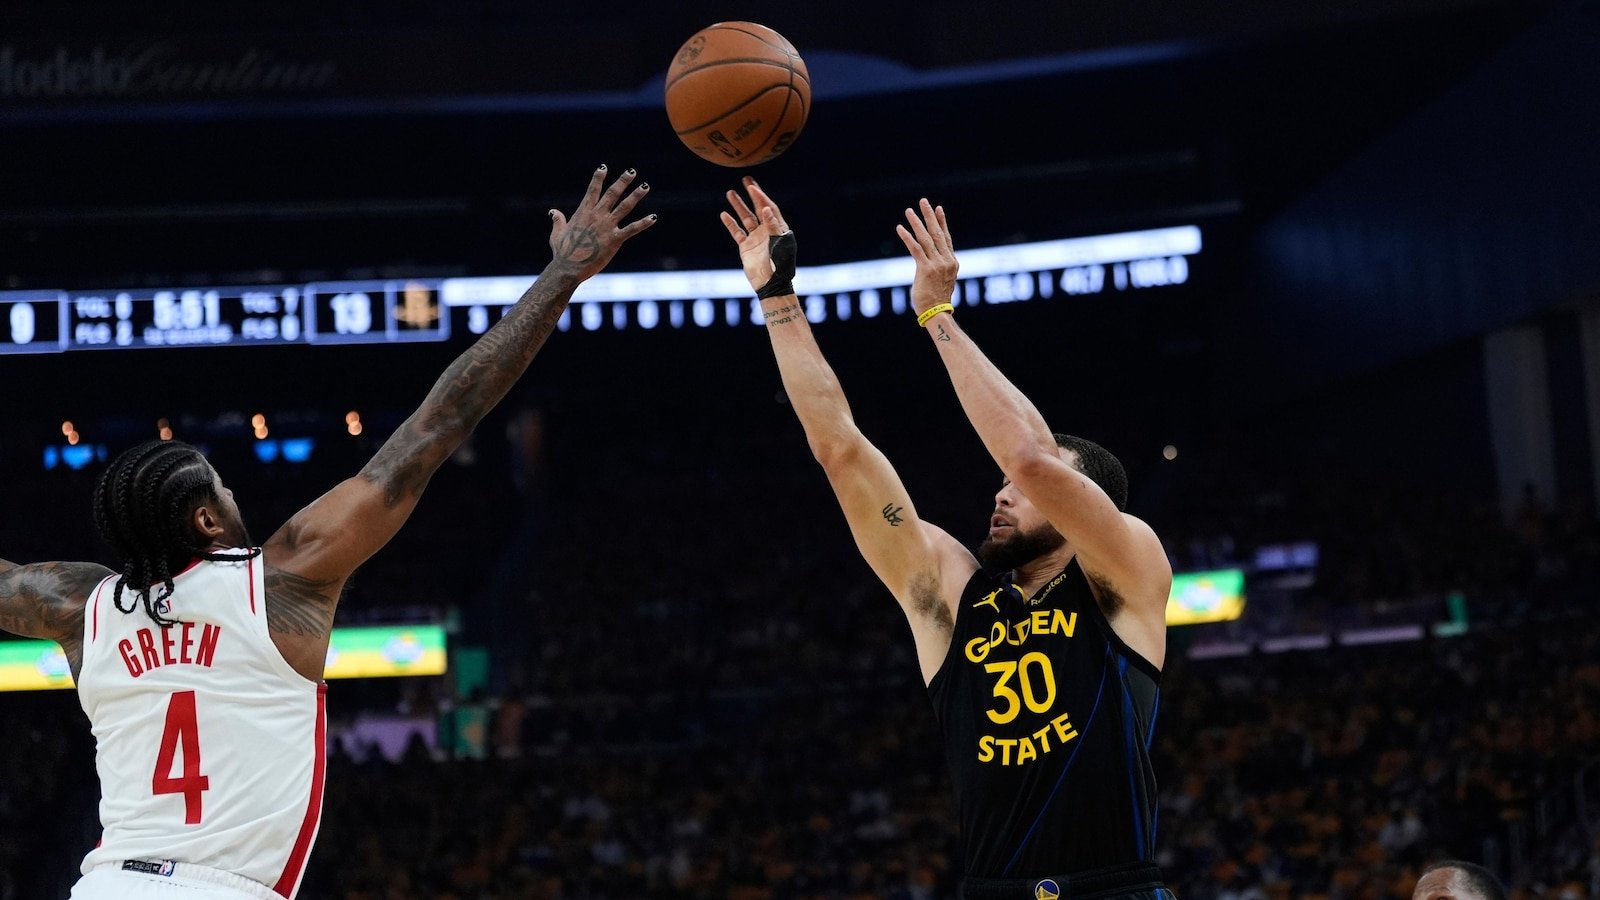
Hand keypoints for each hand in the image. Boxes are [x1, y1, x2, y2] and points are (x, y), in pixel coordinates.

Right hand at [548, 165, 655, 280]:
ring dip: (636, 195)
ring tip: (645, 186)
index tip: (603, 167)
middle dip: (622, 181)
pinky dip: (643, 223)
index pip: (593, 191)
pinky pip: (632, 229)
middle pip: (612, 194)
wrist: (568, 267)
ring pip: (625, 206)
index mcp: (583, 213)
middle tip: (631, 171)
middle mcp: (597, 216)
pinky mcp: (615, 239)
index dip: (598, 178)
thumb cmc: (562, 253)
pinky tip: (653, 217)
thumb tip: (554, 212)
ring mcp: (607, 226)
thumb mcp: (557, 234)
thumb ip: (558, 221)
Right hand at [721, 176, 792, 291]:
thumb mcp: (779, 244)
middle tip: (745, 179)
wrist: (770, 284)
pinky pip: (737, 232)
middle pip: (758, 208)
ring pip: (745, 218)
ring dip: (738, 206)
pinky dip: (730, 224)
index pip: (769, 208)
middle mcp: (767, 231)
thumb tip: (766, 208)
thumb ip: (773, 226)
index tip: (752, 187)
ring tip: (730, 192)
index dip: (761, 197)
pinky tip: (724, 214)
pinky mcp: (745, 247)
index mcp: (778, 229)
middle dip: (752, 194)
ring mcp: (756, 238)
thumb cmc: (779, 264)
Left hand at [895, 199, 958, 316]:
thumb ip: (939, 269)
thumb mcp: (942, 282)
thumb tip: (932, 266)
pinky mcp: (925, 269)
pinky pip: (915, 249)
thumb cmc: (936, 301)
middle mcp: (946, 260)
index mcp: (952, 263)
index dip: (942, 223)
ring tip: (909, 211)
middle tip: (924, 201)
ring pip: (926, 238)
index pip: (947, 238)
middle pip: (938, 233)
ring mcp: (936, 264)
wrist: (936, 313)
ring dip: (916, 223)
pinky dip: (907, 237)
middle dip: (930, 216)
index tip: (938, 209)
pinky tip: (900, 228)